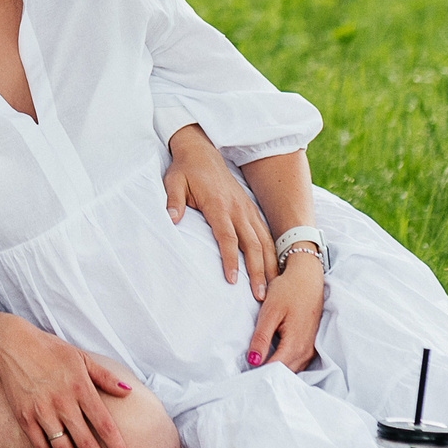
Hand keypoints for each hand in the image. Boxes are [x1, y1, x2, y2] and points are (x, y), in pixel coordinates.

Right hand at [0, 318, 138, 447]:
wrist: (12, 345)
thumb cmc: (50, 349)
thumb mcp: (81, 357)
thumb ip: (105, 377)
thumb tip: (128, 390)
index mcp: (80, 387)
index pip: (104, 424)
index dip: (118, 447)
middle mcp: (63, 402)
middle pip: (86, 442)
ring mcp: (42, 412)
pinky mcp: (25, 418)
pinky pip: (40, 447)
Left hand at [163, 125, 273, 300]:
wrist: (201, 152)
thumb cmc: (185, 171)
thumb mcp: (173, 182)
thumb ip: (173, 201)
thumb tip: (171, 219)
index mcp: (219, 204)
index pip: (227, 236)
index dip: (231, 259)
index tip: (232, 280)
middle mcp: (237, 208)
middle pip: (252, 243)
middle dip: (258, 271)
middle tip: (260, 296)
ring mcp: (247, 209)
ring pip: (264, 240)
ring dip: (269, 265)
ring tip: (271, 289)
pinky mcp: (250, 209)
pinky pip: (265, 233)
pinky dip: (272, 252)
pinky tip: (275, 269)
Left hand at [246, 249, 323, 372]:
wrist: (308, 277)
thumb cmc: (288, 291)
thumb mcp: (270, 312)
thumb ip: (262, 338)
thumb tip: (252, 361)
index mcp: (295, 344)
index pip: (275, 369)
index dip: (258, 375)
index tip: (242, 378)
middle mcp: (306, 352)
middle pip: (284, 373)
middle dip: (266, 376)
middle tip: (245, 376)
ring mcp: (310, 349)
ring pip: (291, 370)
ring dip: (275, 371)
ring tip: (255, 370)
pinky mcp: (309, 345)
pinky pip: (296, 363)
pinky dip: (283, 364)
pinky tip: (269, 360)